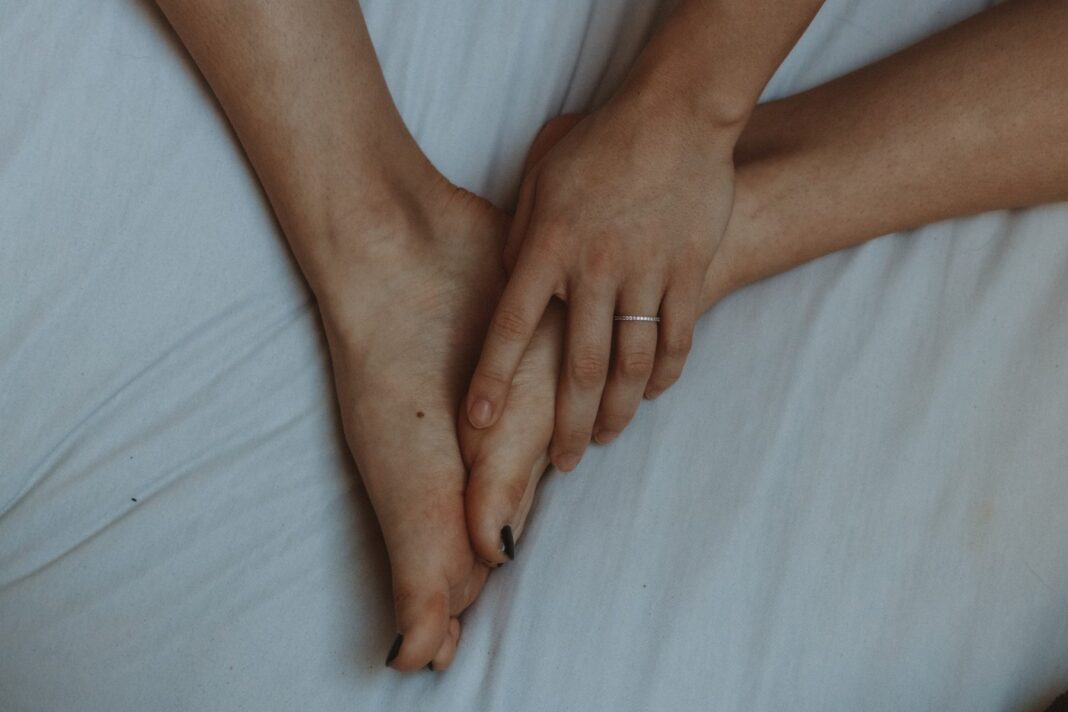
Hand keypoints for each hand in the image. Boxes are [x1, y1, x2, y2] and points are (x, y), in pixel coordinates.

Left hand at [465, 95, 735, 471]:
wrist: (676, 112)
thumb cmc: (599, 140)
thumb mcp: (538, 176)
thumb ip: (519, 235)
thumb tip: (506, 284)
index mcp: (546, 246)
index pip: (508, 328)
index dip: (491, 381)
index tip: (478, 426)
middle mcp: (592, 269)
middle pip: (579, 369)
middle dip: (566, 426)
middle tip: (559, 462)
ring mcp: (646, 274)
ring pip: (632, 366)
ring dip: (618, 414)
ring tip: (605, 438)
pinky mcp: (689, 272)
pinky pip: (677, 341)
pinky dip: (665, 376)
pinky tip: (653, 394)